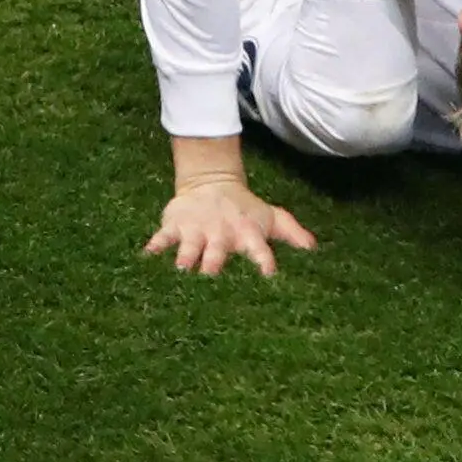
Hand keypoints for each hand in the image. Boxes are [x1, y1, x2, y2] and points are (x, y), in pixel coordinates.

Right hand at [145, 178, 316, 276]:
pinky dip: (155, 245)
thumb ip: (292, 233)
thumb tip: (315, 249)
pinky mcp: (175, 225)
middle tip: (211, 278)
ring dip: (185, 257)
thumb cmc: (245, 209)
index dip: (264, 261)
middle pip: (218, 253)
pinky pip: (162, 237)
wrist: (211, 183)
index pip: (258, 250)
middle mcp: (222, 234)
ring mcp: (197, 229)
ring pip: (190, 247)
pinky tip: (146, 255)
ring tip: (180, 269)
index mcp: (247, 234)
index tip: (268, 275)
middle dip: (214, 265)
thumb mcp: (271, 217)